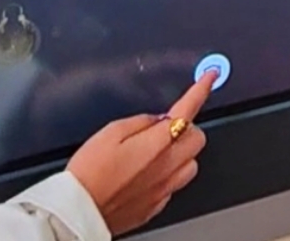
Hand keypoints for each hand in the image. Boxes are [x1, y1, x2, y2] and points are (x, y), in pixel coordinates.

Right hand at [67, 70, 216, 234]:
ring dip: (181, 153)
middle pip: (198, 140)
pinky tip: (148, 172)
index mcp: (156, 144)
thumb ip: (140, 122)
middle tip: (166, 124)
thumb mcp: (110, 132)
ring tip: (158, 150)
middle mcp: (166, 168)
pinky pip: (174, 186)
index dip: (201, 90)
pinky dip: (168, 174)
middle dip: (188, 126)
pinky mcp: (155, 207)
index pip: (188, 110)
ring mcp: (163, 190)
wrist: (78, 213)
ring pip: (191, 165)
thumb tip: (157, 120)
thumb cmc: (89, 172)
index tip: (211, 76)